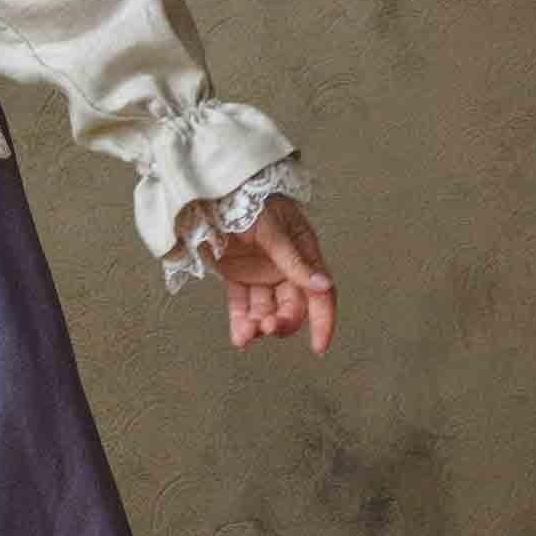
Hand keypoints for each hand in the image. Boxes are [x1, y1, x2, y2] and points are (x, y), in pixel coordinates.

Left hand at [206, 192, 335, 353]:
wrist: (212, 190)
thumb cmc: (249, 199)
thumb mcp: (273, 227)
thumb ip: (292, 258)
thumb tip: (323, 285)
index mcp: (304, 253)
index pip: (320, 293)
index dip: (323, 320)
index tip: (318, 345)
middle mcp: (286, 268)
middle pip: (292, 306)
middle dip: (282, 321)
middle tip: (268, 326)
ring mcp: (261, 273)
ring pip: (266, 309)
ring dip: (259, 324)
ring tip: (247, 334)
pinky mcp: (237, 276)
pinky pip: (242, 304)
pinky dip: (241, 321)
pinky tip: (240, 337)